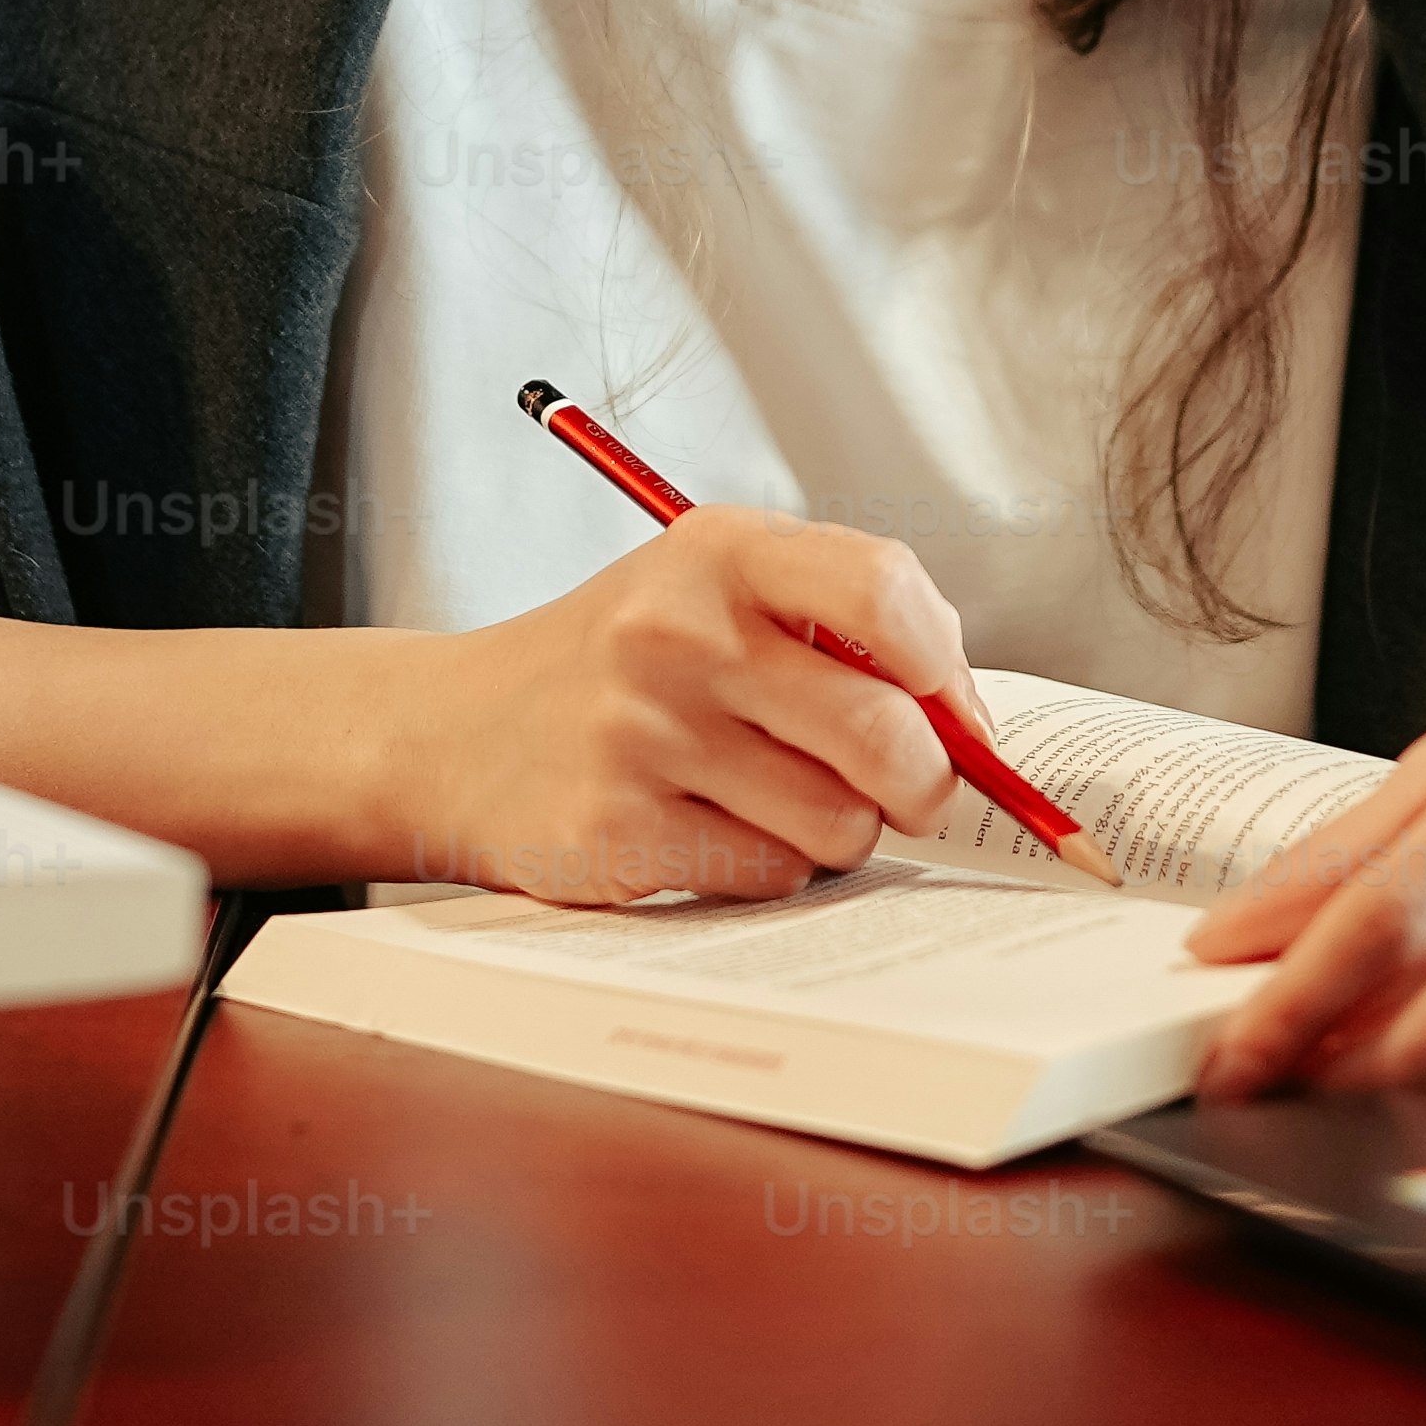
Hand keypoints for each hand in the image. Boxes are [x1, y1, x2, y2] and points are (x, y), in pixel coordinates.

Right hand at [373, 507, 988, 905]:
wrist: (454, 733)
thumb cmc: (624, 663)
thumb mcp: (714, 591)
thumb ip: (842, 626)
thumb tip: (971, 727)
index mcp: (717, 550)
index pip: (884, 588)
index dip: (947, 667)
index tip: (956, 713)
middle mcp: (675, 633)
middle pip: (884, 731)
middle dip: (926, 783)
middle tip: (912, 792)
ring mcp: (640, 736)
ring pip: (839, 821)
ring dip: (839, 830)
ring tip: (782, 800)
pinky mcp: (615, 831)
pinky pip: (770, 874)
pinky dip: (770, 867)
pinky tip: (716, 828)